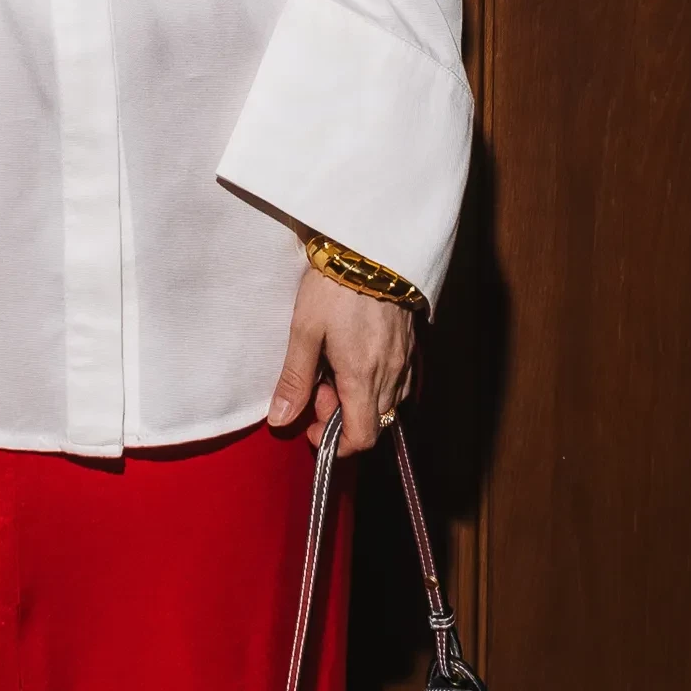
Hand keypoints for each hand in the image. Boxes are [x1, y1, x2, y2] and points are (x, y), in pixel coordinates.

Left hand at [266, 272, 415, 453]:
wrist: (372, 246)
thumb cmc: (334, 286)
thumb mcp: (305, 330)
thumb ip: (294, 379)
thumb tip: (280, 420)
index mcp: (362, 376)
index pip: (362, 436)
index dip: (336, 443)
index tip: (312, 427)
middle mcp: (390, 373)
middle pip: (374, 421)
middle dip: (342, 417)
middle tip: (317, 386)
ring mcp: (404, 359)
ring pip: (387, 401)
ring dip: (359, 399)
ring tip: (334, 367)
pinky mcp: (410, 344)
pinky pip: (397, 380)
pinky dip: (374, 381)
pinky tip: (354, 355)